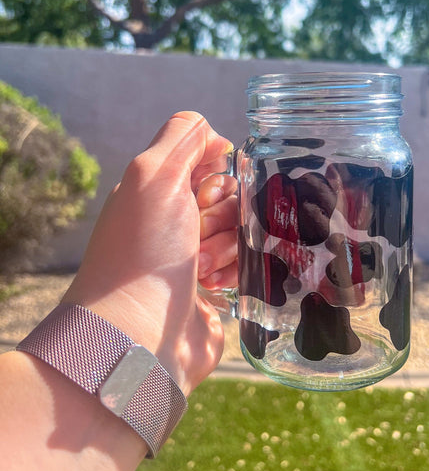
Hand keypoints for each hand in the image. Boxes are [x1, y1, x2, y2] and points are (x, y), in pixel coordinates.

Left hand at [63, 112, 237, 394]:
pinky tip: (213, 286)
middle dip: (222, 215)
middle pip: (234, 197)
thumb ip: (183, 136)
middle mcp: (178, 220)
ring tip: (201, 268)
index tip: (203, 193)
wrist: (138, 333)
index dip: (216, 176)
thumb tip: (217, 139)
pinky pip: (249, 266)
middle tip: (197, 236)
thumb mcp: (153, 174)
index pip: (212, 163)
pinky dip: (235, 272)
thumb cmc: (142, 250)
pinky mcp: (218, 289)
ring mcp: (198, 256)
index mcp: (160, 191)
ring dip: (228, 246)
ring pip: (245, 231)